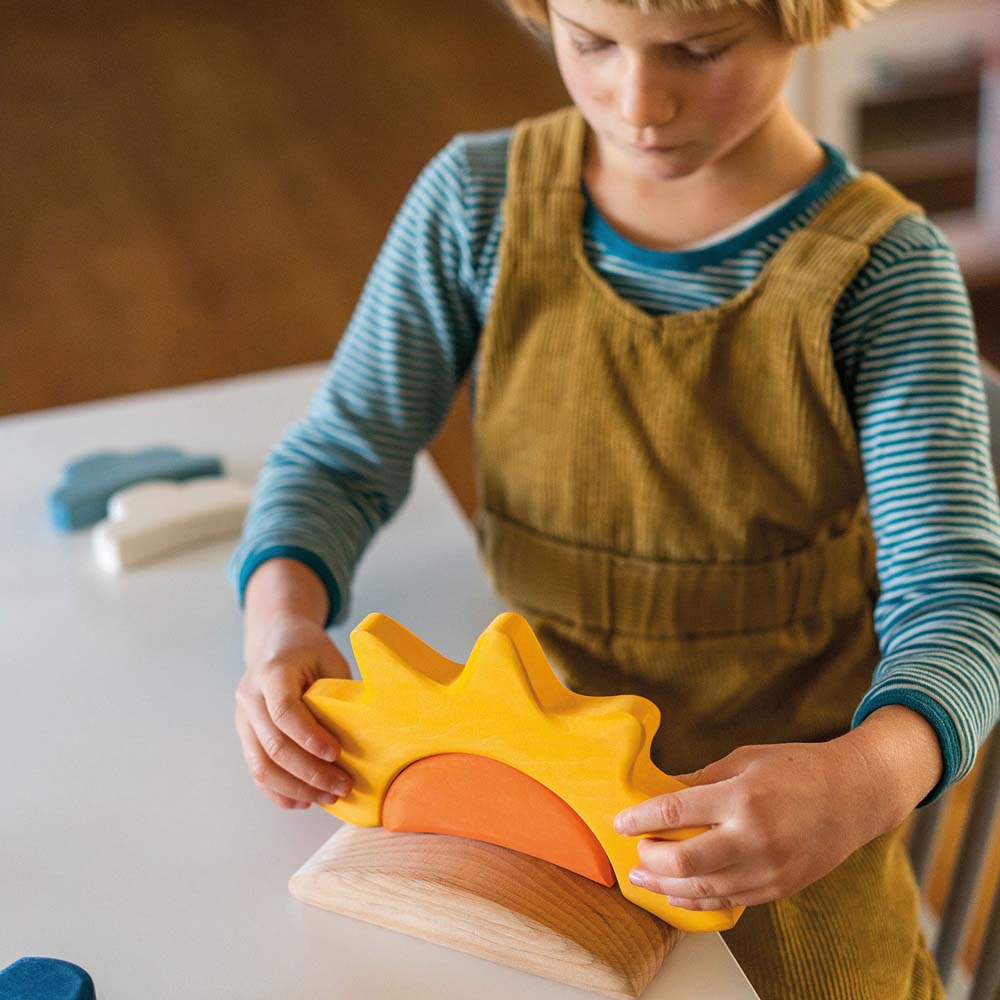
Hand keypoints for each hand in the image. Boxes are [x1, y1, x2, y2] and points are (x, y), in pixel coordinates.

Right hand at [235, 613, 353, 809]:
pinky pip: (257, 771)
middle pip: (273, 744)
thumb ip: (338, 692)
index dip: (309, 736)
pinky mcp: (245, 736)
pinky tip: (305, 801)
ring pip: (262, 765)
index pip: (284, 710)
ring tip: (329, 797)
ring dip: (297, 788)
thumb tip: (363, 735)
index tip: (337, 753)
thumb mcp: (329, 659)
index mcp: (272, 672)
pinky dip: (280, 791)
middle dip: (309, 772)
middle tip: (343, 785)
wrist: (275, 641)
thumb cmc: (310, 651)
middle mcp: (249, 696)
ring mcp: (243, 718)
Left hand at [612, 738, 893, 910]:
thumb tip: (658, 793)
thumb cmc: (797, 768)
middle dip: (648, 859)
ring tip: (641, 878)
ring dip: (664, 887)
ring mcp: (768, 869)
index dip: (639, 820)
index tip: (619, 822)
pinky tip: (675, 894)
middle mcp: (753, 837)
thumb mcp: (744, 759)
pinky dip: (695, 901)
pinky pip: (726, 902)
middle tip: (634, 850)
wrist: (854, 795)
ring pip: (701, 890)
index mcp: (742, 797)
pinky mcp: (778, 888)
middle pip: (683, 861)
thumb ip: (700, 780)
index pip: (674, 812)